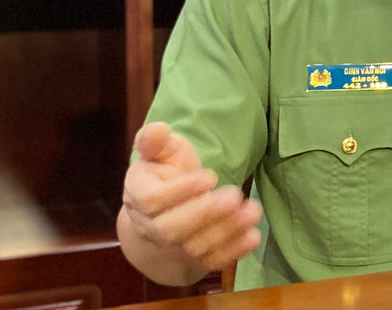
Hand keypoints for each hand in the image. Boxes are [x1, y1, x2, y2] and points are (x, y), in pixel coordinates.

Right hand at [121, 122, 262, 274]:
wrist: (168, 208)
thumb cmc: (166, 171)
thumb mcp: (163, 150)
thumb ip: (156, 140)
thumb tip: (156, 129)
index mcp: (138, 196)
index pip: (153, 201)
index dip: (180, 191)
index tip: (210, 176)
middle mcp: (150, 228)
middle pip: (172, 230)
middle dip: (205, 213)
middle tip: (234, 195)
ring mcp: (171, 248)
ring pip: (194, 248)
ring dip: (226, 231)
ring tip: (252, 210)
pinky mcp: (193, 260)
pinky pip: (211, 261)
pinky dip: (233, 252)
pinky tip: (253, 236)